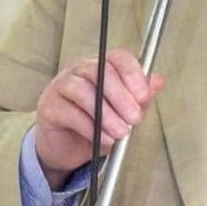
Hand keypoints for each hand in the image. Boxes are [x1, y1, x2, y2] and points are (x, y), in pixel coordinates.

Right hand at [33, 49, 163, 187]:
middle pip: (101, 72)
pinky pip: (70, 112)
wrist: (65, 146)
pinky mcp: (49, 106)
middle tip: (134, 118)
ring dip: (106, 115)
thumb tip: (157, 82)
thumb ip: (140, 97)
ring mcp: (62, 85)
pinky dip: (90, 127)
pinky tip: (103, 138)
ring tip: (121, 132)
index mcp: (102, 66)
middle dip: (122, 97)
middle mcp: (80, 70)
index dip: (133, 75)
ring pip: (84, 91)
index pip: (119, 58)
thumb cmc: (96, 123)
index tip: (144, 97)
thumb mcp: (123, 111)